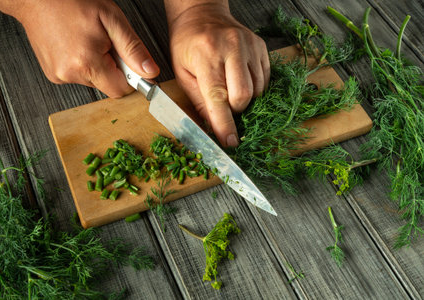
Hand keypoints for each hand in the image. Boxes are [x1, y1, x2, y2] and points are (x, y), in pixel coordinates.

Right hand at [13, 0, 158, 97]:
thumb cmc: (71, 2)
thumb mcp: (112, 20)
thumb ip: (133, 49)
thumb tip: (150, 72)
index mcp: (87, 63)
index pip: (120, 90)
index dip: (129, 77)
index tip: (128, 63)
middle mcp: (71, 74)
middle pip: (107, 86)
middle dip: (112, 68)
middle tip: (105, 44)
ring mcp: (60, 76)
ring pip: (93, 81)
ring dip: (97, 65)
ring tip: (88, 41)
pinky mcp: (53, 75)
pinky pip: (78, 76)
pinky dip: (83, 64)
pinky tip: (76, 46)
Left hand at [166, 2, 269, 146]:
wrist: (202, 15)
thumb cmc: (187, 45)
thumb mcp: (182, 73)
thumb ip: (198, 101)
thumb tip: (212, 127)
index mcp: (207, 56)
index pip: (218, 98)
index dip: (224, 124)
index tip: (229, 141)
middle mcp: (232, 49)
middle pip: (244, 96)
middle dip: (235, 110)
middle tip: (223, 105)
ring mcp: (250, 46)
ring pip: (257, 91)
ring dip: (245, 100)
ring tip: (230, 88)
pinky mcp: (261, 47)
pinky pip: (265, 80)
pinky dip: (254, 89)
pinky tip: (240, 80)